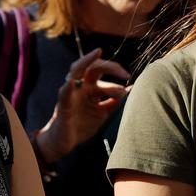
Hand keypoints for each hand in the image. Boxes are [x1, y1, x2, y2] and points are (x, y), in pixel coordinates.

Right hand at [35, 47, 130, 162]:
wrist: (65, 142)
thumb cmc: (83, 125)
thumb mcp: (104, 114)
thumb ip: (116, 103)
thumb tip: (132, 91)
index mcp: (92, 88)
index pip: (103, 70)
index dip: (116, 70)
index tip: (129, 78)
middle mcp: (82, 88)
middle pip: (93, 67)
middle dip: (109, 66)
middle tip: (124, 74)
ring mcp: (72, 95)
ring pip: (76, 72)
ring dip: (86, 62)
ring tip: (97, 53)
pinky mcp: (63, 107)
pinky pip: (64, 96)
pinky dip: (67, 89)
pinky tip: (71, 83)